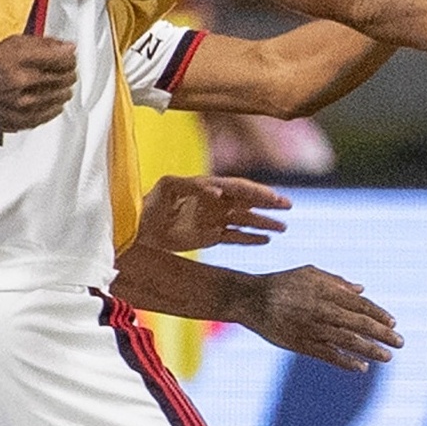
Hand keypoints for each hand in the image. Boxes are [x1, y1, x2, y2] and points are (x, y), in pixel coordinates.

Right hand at [0, 35, 77, 132]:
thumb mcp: (13, 44)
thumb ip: (42, 43)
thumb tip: (67, 46)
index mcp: (17, 60)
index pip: (61, 58)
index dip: (70, 55)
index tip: (69, 54)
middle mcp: (21, 83)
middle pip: (64, 77)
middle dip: (68, 70)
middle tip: (65, 67)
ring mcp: (23, 105)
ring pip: (62, 96)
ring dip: (63, 87)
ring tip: (55, 81)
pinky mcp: (25, 120)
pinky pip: (54, 112)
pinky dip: (55, 103)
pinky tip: (49, 96)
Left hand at [135, 175, 290, 252]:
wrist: (139, 228)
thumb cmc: (151, 203)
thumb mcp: (169, 187)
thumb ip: (193, 186)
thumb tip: (217, 191)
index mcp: (208, 187)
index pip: (237, 187)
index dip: (254, 191)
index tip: (270, 197)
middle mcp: (215, 202)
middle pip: (247, 201)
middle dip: (267, 203)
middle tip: (287, 205)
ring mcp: (214, 220)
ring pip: (245, 220)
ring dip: (264, 223)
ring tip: (283, 227)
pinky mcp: (210, 237)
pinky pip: (235, 237)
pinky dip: (250, 239)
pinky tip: (266, 240)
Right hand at [239, 266, 402, 371]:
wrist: (251, 298)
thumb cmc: (282, 283)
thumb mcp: (310, 273)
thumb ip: (337, 282)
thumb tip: (362, 289)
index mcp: (327, 291)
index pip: (360, 304)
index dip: (378, 314)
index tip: (393, 322)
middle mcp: (323, 310)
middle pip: (359, 323)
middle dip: (382, 334)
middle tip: (400, 342)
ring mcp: (312, 328)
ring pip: (348, 341)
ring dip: (370, 350)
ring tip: (387, 357)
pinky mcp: (301, 344)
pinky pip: (328, 355)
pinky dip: (346, 362)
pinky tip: (361, 368)